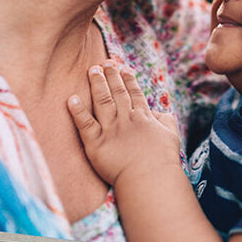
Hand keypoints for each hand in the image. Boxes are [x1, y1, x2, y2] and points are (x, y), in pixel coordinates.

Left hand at [68, 62, 180, 186]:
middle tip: (105, 62)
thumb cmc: (163, 160)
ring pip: (102, 101)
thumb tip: (159, 112)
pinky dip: (77, 111)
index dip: (128, 79)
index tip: (123, 68)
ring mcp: (110, 130)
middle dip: (110, 75)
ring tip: (92, 70)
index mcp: (143, 117)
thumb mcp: (171, 135)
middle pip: (117, 92)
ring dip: (96, 84)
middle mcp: (126, 119)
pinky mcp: (96, 144)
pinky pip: (85, 124)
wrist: (150, 178)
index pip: (134, 93)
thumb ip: (165, 120)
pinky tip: (71, 99)